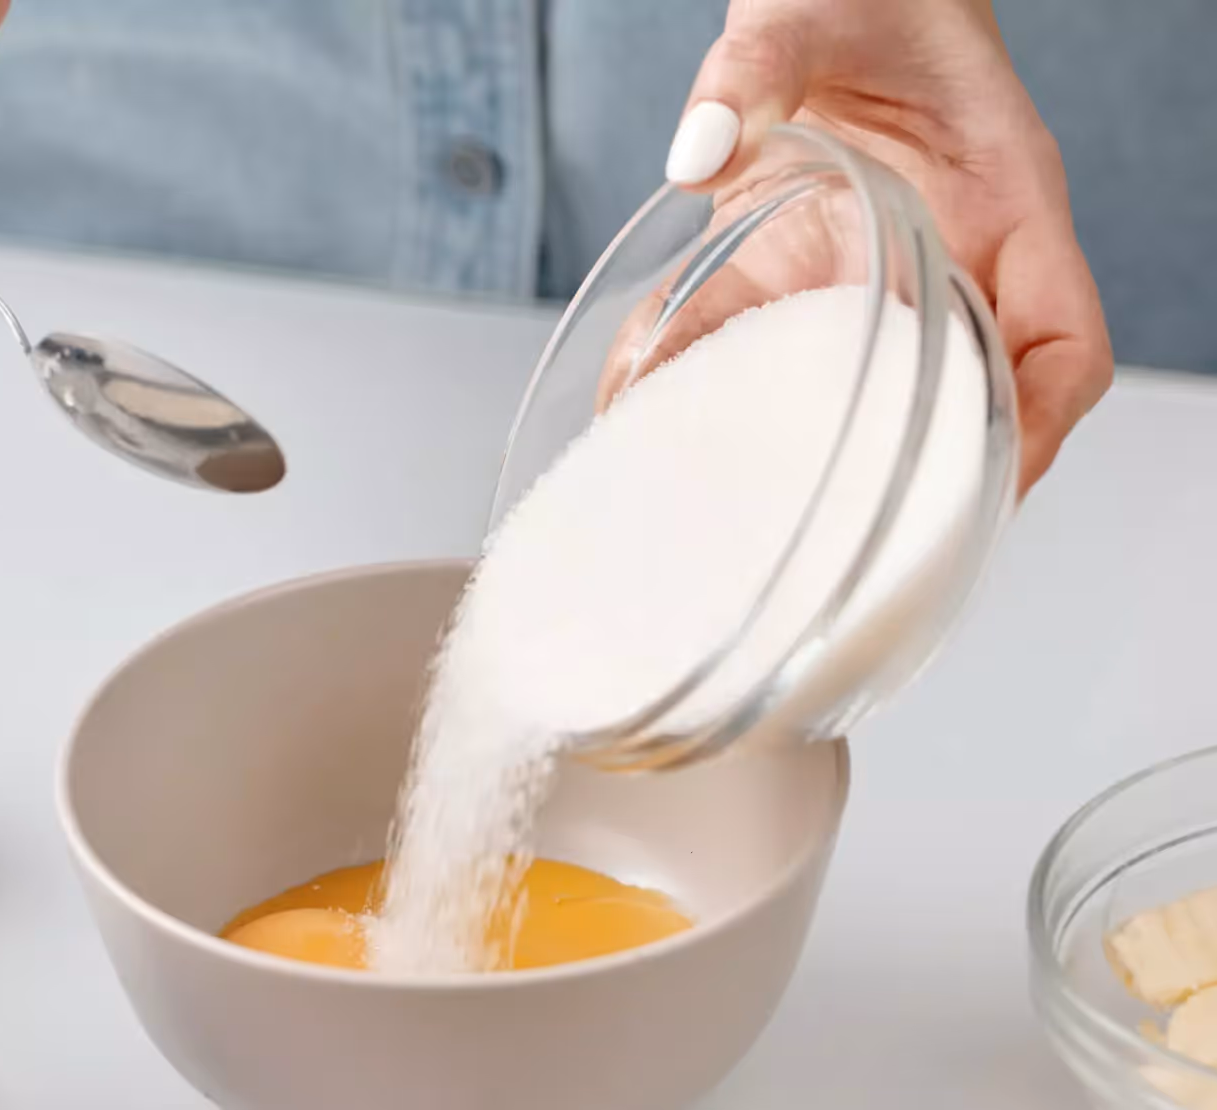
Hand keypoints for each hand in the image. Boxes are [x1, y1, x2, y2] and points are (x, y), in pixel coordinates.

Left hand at [658, 0, 1111, 493]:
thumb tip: (696, 152)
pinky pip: (783, 350)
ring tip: (759, 518)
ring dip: (830, 455)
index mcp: (1002, 202)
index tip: (992, 484)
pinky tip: (667, 421)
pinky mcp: (810, 274)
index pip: (1064, 341)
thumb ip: (753, 74)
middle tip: (866, 550)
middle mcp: (954, 259)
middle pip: (978, 399)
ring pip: (883, 393)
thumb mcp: (805, 19)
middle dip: (935, 479)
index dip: (1040, 424)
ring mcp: (883, 276)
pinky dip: (734, 391)